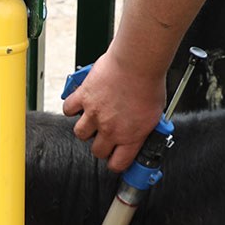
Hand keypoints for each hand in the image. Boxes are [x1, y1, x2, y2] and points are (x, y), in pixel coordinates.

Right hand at [62, 49, 166, 172]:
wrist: (138, 61)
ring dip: (86, 128)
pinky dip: (72, 107)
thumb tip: (144, 132)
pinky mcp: (84, 97)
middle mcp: (110, 129)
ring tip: (93, 118)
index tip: (116, 158)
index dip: (116, 162)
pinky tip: (80, 103)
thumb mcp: (156, 113)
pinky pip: (69, 109)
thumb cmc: (149, 81)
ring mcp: (95, 114)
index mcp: (131, 136)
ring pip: (80, 134)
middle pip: (97, 151)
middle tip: (105, 135)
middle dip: (101, 145)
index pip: (118, 164)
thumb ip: (145, 127)